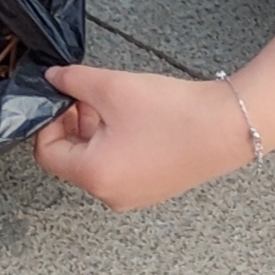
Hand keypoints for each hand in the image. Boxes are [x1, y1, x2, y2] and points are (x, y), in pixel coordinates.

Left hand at [32, 60, 264, 208]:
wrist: (227, 127)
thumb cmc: (172, 112)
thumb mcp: (114, 87)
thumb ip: (75, 81)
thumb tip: (53, 78)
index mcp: (93, 175)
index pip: (47, 153)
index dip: (49, 121)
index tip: (66, 97)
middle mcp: (109, 195)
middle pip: (72, 160)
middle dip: (74, 125)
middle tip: (91, 95)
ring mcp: (132, 196)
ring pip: (96, 164)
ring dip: (96, 134)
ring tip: (117, 104)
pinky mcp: (152, 190)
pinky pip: (120, 169)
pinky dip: (117, 146)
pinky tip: (137, 120)